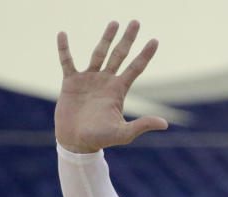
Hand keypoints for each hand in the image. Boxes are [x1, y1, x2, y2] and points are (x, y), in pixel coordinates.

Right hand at [55, 20, 168, 152]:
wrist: (76, 142)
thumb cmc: (101, 139)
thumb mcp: (124, 133)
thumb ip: (142, 125)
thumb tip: (165, 123)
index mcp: (118, 90)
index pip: (135, 68)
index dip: (145, 54)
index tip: (155, 40)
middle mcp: (105, 81)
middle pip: (119, 55)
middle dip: (127, 39)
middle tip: (136, 22)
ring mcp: (89, 79)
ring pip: (99, 53)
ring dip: (106, 38)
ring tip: (114, 22)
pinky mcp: (71, 82)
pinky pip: (67, 61)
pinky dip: (64, 49)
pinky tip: (62, 34)